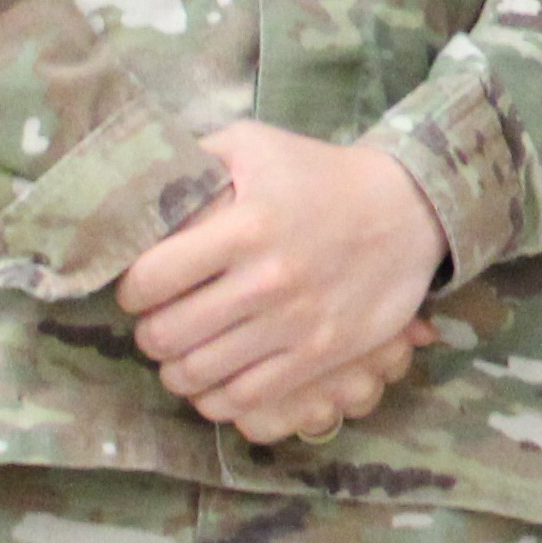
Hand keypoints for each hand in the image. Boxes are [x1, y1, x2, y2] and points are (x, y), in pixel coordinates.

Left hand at [116, 121, 450, 439]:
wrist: (409, 210)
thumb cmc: (322, 175)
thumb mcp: (257, 144)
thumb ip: (194, 158)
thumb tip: (134, 184)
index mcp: (245, 226)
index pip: (150, 279)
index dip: (131, 289)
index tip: (141, 288)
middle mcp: (267, 280)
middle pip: (166, 335)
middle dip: (149, 333)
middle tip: (159, 323)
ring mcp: (295, 323)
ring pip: (198, 373)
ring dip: (176, 369)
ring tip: (181, 355)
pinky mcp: (320, 354)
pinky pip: (245, 398)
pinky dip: (216, 398)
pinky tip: (215, 381)